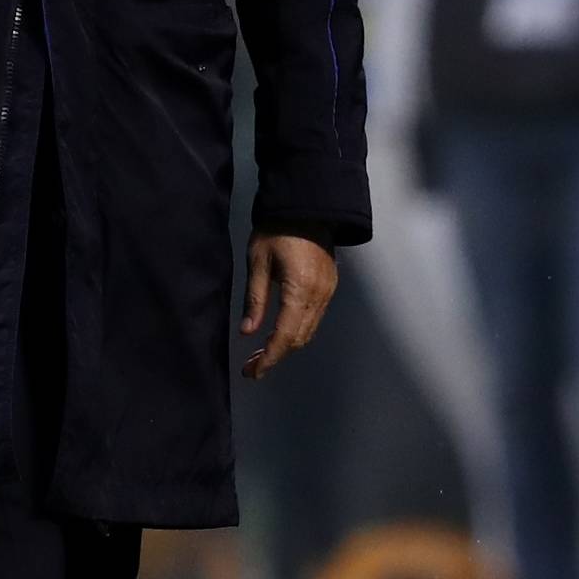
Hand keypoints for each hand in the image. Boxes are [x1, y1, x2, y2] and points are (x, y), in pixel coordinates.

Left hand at [240, 232, 337, 380]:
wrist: (306, 206)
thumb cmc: (276, 229)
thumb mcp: (257, 263)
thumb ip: (255, 299)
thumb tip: (248, 331)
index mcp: (300, 289)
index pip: (285, 335)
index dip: (269, 358)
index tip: (253, 372)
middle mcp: (319, 295)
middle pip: (299, 338)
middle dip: (275, 356)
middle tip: (252, 367)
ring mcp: (328, 291)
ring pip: (308, 331)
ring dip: (286, 346)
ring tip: (261, 354)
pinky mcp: (330, 286)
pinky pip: (315, 318)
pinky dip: (297, 331)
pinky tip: (279, 333)